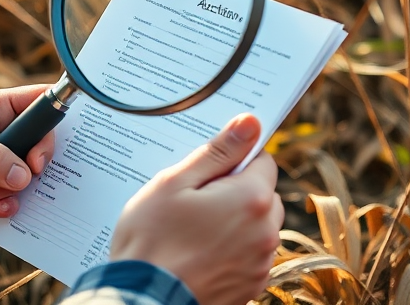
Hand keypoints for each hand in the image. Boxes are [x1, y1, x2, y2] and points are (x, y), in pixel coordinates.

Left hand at [0, 85, 55, 234]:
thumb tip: (23, 175)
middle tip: (30, 173)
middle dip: (37, 161)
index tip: (45, 142)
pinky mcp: (4, 188)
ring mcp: (7, 162)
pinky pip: (25, 197)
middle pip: (45, 140)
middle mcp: (7, 133)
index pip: (38, 99)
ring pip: (36, 173)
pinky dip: (10, 204)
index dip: (52, 114)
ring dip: (17, 189)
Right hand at [108, 114, 282, 304]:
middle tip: (194, 201)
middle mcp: (266, 231)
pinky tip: (199, 253)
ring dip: (235, 223)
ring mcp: (260, 263)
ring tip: (193, 231)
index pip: (263, 160)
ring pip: (257, 227)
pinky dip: (231, 251)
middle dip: (236, 192)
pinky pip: (249, 256)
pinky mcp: (251, 286)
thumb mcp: (175, 182)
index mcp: (252, 198)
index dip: (233, 160)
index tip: (207, 172)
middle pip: (263, 195)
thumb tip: (250, 123)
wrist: (143, 296)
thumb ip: (218, 152)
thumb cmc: (151, 238)